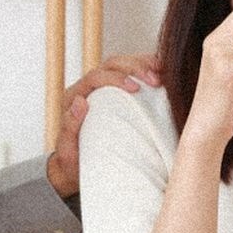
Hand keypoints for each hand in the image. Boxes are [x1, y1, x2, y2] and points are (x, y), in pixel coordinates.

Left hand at [47, 54, 161, 196]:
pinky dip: (148, 71)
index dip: (116, 78)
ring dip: (144, 64)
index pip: (96, 76)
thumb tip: (80, 101)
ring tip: (163, 73)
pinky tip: (164, 75)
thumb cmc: (73, 160)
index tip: (135, 88)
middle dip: (135, 67)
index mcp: (74, 96)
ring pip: (124, 64)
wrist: (77, 167)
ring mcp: (104, 88)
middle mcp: (89, 87)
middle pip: (112, 64)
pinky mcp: (117, 92)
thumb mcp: (68, 149)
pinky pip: (133, 74)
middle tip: (155, 80)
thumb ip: (70, 126)